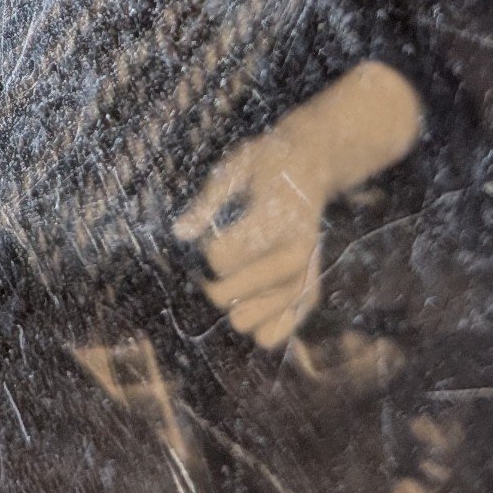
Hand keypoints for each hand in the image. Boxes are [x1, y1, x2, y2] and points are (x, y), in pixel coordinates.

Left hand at [173, 126, 326, 348]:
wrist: (313, 165)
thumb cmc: (266, 163)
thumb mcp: (235, 166)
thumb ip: (207, 202)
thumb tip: (179, 234)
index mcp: (276, 220)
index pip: (220, 257)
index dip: (206, 246)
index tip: (211, 230)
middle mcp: (296, 252)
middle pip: (230, 292)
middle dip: (211, 282)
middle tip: (214, 263)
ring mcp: (305, 275)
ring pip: (251, 320)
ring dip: (232, 305)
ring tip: (231, 285)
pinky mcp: (310, 291)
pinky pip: (281, 330)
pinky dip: (260, 326)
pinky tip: (249, 308)